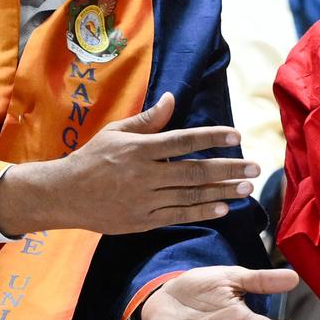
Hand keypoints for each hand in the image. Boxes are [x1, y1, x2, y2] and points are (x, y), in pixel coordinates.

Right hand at [0, 93, 258, 235]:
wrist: (64, 195)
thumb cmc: (92, 158)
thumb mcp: (116, 132)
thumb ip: (148, 119)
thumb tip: (172, 98)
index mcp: (139, 149)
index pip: (183, 141)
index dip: (211, 138)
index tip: (235, 136)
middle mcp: (145, 174)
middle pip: (194, 171)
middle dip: (228, 169)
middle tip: (254, 167)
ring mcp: (145, 200)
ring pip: (191, 195)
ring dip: (222, 192)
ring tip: (246, 188)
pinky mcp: (143, 220)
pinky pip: (178, 215)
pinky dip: (201, 212)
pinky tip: (223, 208)